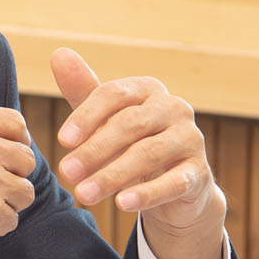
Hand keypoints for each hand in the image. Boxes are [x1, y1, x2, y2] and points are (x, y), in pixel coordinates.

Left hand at [50, 48, 221, 236]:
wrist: (175, 186)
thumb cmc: (133, 143)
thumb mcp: (105, 118)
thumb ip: (83, 90)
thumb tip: (58, 53)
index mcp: (148, 89)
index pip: (114, 94)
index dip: (86, 117)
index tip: (63, 141)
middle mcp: (174, 108)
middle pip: (130, 125)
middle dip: (94, 150)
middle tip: (66, 172)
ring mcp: (191, 139)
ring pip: (148, 154)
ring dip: (112, 176)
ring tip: (83, 194)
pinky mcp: (200, 172)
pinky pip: (173, 182)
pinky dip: (146, 194)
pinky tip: (121, 204)